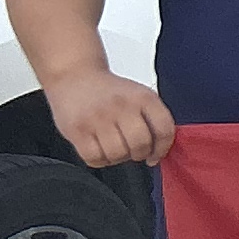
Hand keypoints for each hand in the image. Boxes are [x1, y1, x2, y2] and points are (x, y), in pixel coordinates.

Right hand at [43, 63, 173, 167]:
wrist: (75, 77)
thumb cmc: (109, 91)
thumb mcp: (139, 95)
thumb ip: (153, 118)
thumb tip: (161, 148)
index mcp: (143, 97)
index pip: (164, 129)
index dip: (162, 148)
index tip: (156, 155)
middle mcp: (122, 106)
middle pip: (141, 144)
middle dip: (140, 154)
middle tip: (134, 152)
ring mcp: (98, 118)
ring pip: (118, 154)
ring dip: (119, 158)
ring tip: (116, 149)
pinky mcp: (78, 130)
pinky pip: (95, 158)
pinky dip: (100, 160)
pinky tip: (100, 151)